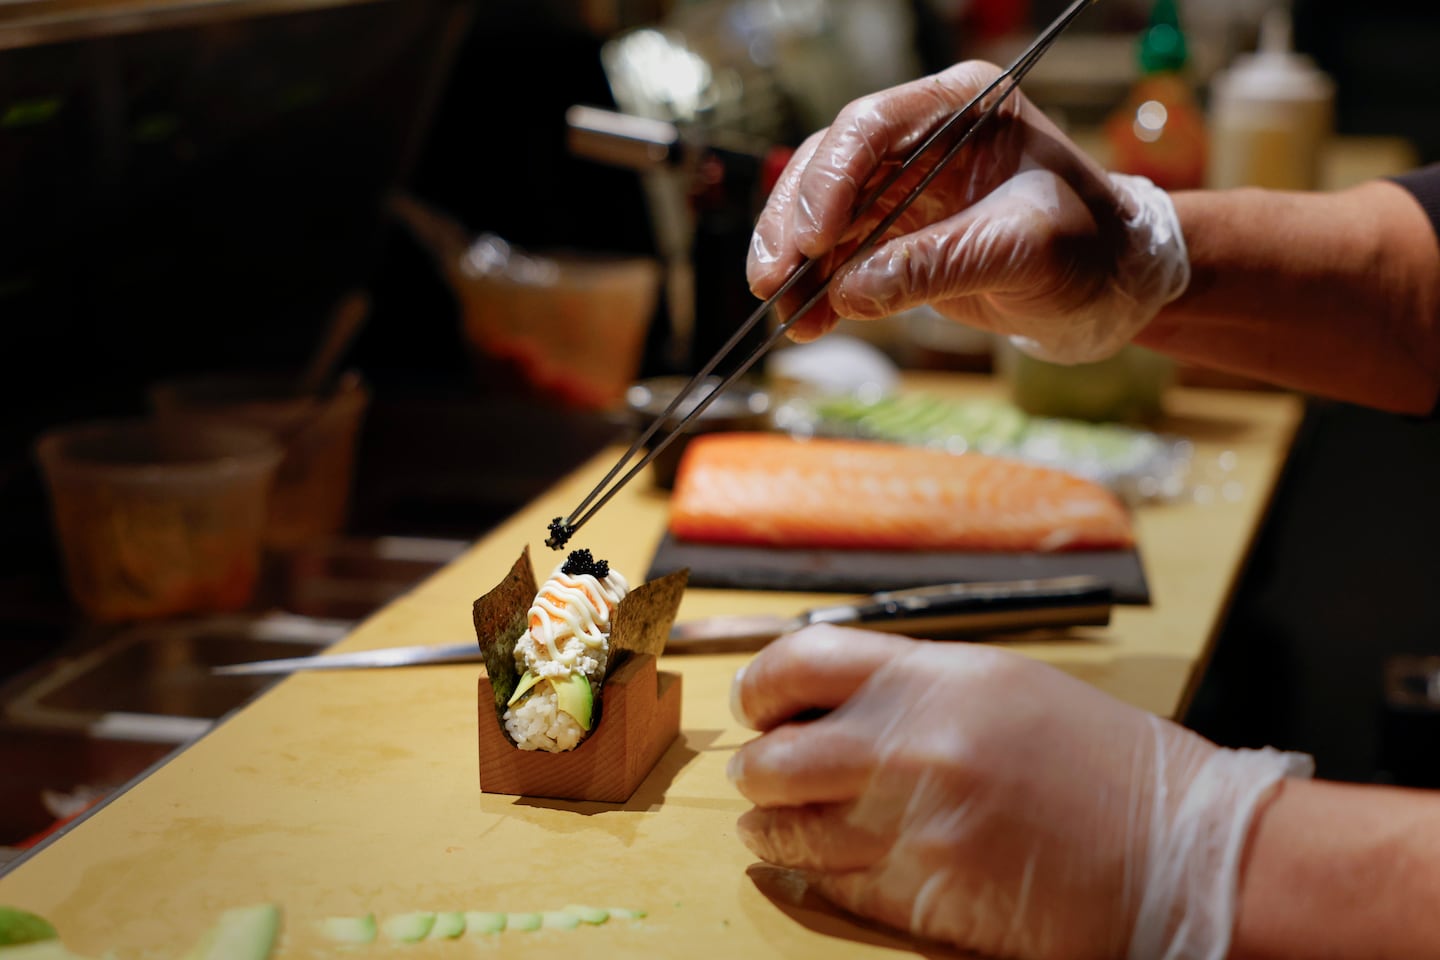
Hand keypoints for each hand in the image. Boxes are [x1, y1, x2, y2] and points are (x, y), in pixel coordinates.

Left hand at [727, 627, 1310, 958]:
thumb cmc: (1099, 761)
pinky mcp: (925, 896)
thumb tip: (827, 696)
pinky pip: (833, 883)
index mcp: (934, 679)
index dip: (761, 684)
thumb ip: (910, 684)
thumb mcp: (1001, 685)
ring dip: (772, 824)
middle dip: (758, 766)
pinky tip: (818, 860)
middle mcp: (912, 745)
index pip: (798, 661)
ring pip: (790, 828)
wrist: (1179, 848)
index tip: (758, 703)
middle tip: (761, 770)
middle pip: (775, 756)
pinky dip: (814, 871)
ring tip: (773, 820)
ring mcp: (914, 825)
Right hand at [747, 62, 1189, 363]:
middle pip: (829, 167)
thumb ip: (936, 265)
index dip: (830, 181)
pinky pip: (837, 258)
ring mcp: (902, 188)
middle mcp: (921, 139)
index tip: (811, 240)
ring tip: (785, 313)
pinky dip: (818, 290)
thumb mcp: (1021, 252)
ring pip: (820, 214)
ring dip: (795, 264)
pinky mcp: (894, 237)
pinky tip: (806, 322)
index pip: (872, 127)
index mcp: (960, 108)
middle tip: (775, 279)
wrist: (1109, 290)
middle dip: (794, 225)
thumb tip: (849, 292)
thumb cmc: (1089, 250)